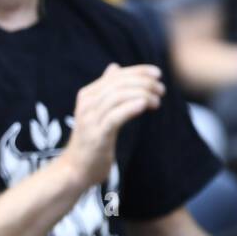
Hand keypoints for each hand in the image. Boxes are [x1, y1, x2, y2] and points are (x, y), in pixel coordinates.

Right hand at [60, 63, 164, 187]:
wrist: (75, 168)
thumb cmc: (90, 139)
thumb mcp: (96, 111)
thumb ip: (105, 89)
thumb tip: (114, 67)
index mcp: (87, 95)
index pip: (116, 76)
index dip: (138, 71)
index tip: (158, 74)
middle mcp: (86, 104)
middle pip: (118, 84)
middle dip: (143, 83)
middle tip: (161, 89)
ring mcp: (90, 120)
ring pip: (118, 97)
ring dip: (142, 95)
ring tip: (157, 101)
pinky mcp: (97, 135)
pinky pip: (115, 117)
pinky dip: (131, 108)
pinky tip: (145, 105)